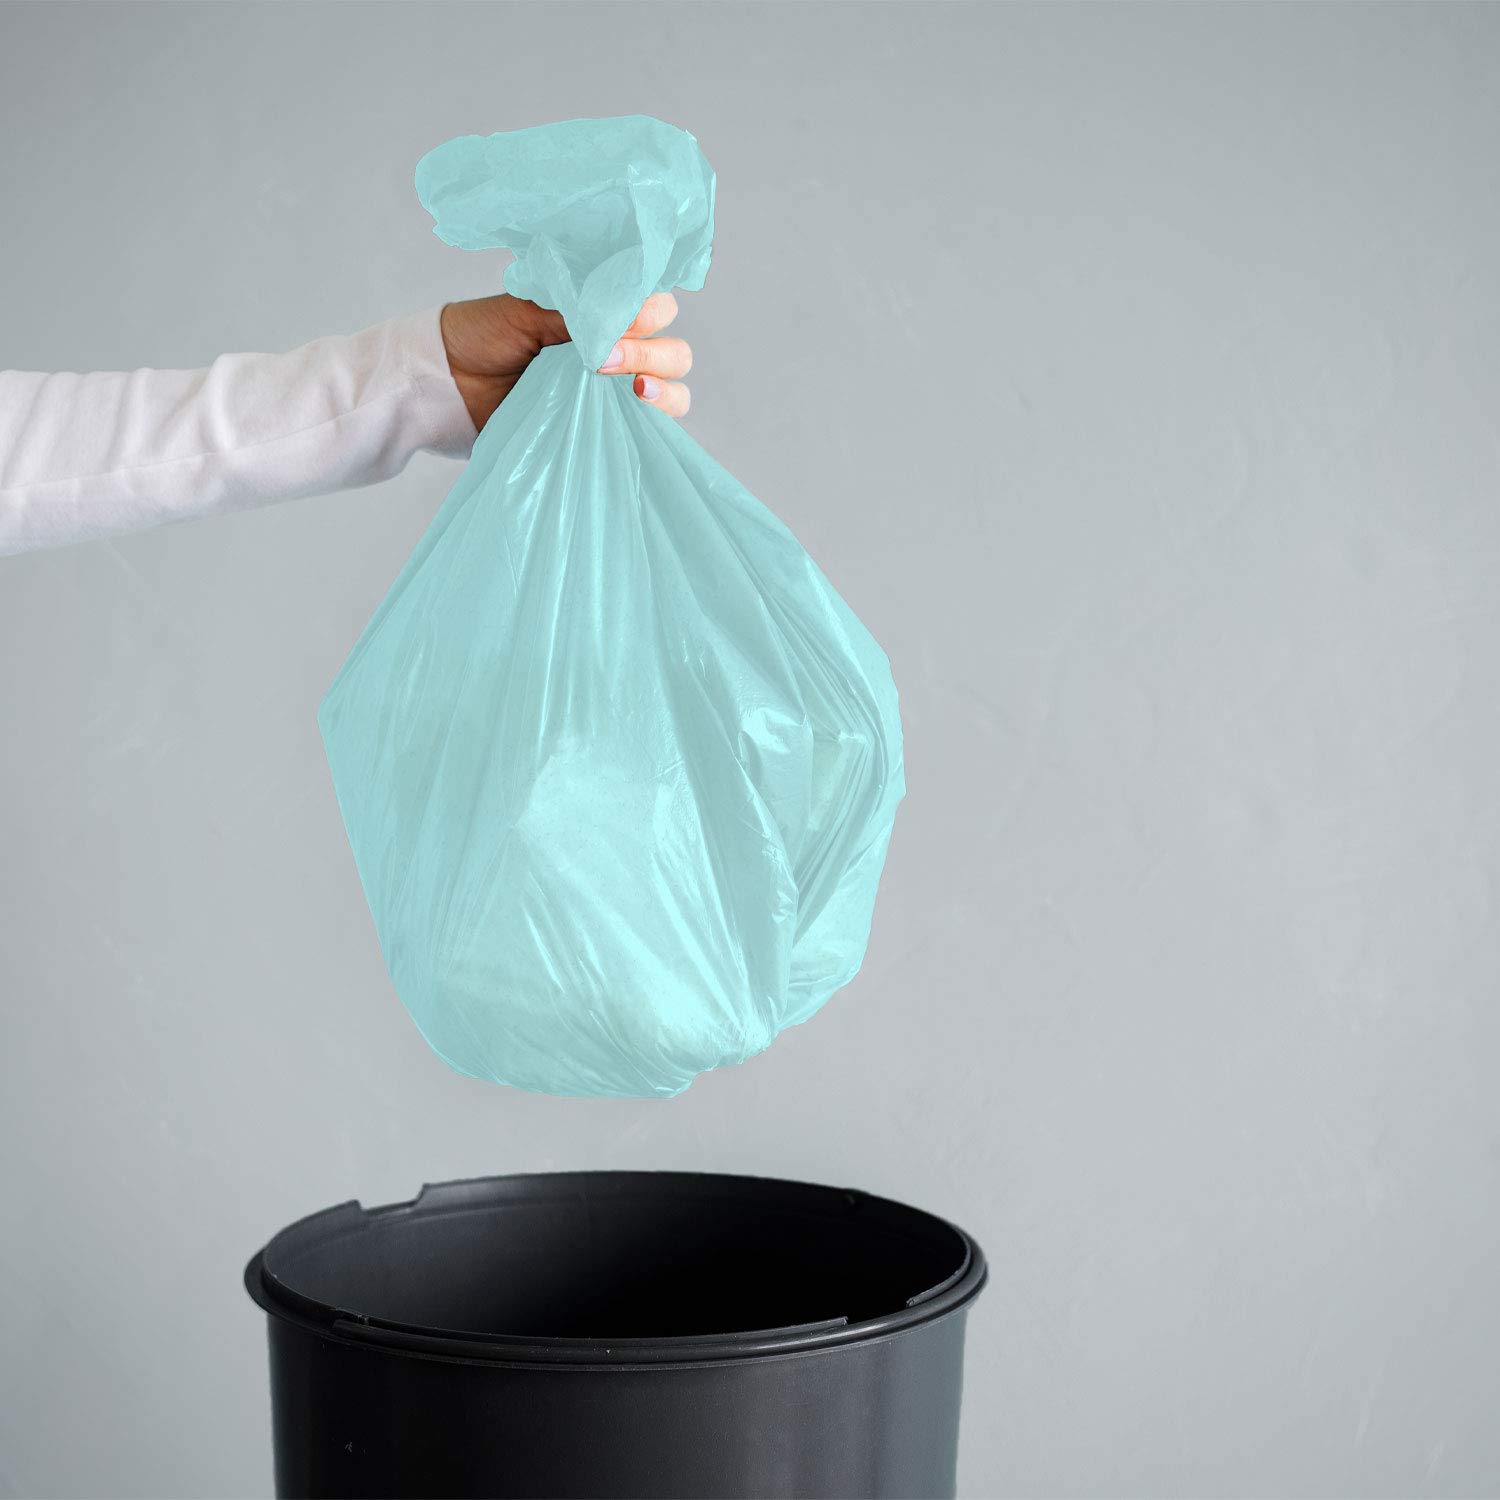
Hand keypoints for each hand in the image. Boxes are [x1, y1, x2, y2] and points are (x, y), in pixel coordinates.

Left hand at [440, 293, 692, 432]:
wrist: (447, 385)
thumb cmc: (482, 336)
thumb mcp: (525, 310)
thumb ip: (575, 311)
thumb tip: (624, 316)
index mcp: (605, 312)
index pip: (658, 306)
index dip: (650, 313)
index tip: (619, 322)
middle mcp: (621, 350)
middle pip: (674, 352)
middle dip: (652, 355)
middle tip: (606, 362)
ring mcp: (616, 393)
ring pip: (674, 391)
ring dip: (664, 390)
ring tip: (636, 393)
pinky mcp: (606, 430)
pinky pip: (650, 431)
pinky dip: (653, 424)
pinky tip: (635, 416)